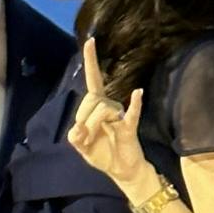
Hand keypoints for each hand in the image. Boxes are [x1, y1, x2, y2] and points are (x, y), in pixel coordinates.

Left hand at [67, 37, 147, 187]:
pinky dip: (135, 104)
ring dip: (93, 127)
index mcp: (96, 108)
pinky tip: (138, 93)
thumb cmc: (103, 154)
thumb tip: (76, 128)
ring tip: (93, 141)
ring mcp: (120, 116)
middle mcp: (109, 107)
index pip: (92, 81)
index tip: (90, 41)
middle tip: (84, 139)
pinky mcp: (129, 127)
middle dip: (84, 120)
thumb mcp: (82, 148)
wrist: (123, 171)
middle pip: (92, 99)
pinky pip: (131, 113)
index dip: (91, 61)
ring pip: (103, 110)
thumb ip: (76, 138)